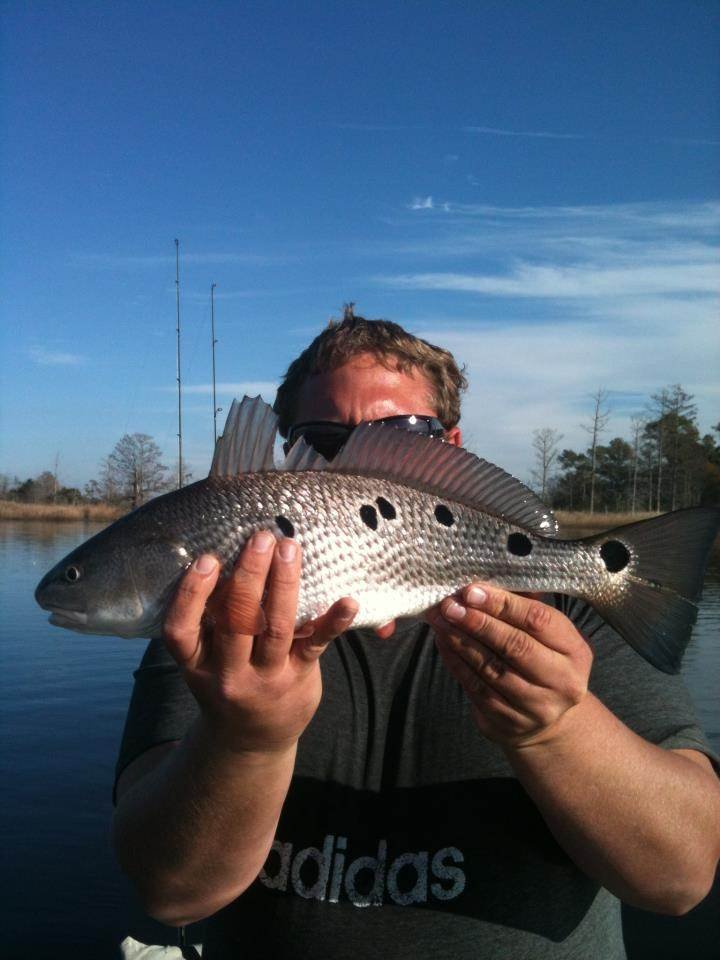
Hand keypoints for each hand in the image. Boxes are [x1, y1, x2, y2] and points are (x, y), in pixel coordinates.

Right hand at [162, 531, 357, 754]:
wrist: (250, 740)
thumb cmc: (227, 680)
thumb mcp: (205, 660)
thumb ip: (210, 621)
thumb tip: (227, 556)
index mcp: (196, 663)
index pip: (181, 630)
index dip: (191, 595)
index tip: (207, 560)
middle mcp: (228, 674)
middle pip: (236, 622)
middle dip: (249, 576)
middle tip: (262, 538)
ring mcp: (265, 678)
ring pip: (274, 628)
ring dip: (284, 584)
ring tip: (290, 549)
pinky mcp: (299, 678)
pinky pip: (316, 647)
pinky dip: (333, 622)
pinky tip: (348, 602)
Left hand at [427, 583, 592, 749]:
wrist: (545, 720)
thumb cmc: (541, 660)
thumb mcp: (547, 635)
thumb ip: (526, 605)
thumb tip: (491, 576)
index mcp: (576, 651)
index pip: (539, 621)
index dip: (504, 604)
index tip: (472, 590)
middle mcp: (562, 681)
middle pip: (515, 646)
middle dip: (478, 622)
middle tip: (450, 604)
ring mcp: (536, 707)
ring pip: (491, 668)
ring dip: (461, 640)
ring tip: (440, 620)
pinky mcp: (509, 722)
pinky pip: (476, 688)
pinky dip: (456, 663)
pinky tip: (443, 643)